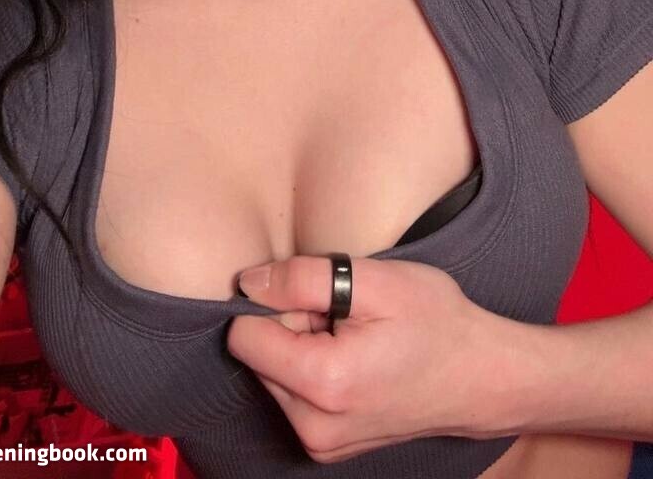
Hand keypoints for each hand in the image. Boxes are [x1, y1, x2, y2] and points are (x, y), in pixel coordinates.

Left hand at [226, 255, 506, 462]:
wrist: (482, 377)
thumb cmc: (437, 323)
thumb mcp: (375, 281)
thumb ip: (301, 278)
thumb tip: (248, 282)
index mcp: (323, 384)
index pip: (244, 335)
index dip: (277, 302)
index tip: (320, 300)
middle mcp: (313, 427)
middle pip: (259, 356)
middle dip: (293, 326)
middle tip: (347, 318)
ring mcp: (320, 445)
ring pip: (275, 374)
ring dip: (305, 347)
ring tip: (357, 339)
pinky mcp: (326, 447)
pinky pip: (294, 396)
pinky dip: (316, 371)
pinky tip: (356, 360)